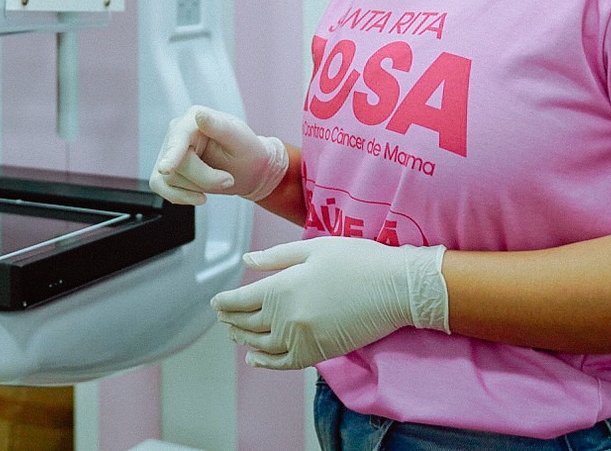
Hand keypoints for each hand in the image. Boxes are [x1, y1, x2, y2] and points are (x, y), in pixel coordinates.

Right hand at [149, 105, 288, 205]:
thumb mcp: (240, 139)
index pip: (178, 138)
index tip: (166, 169)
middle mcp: (177, 132)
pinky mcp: (165, 171)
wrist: (248, 170)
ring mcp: (168, 152)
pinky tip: (199, 196)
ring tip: (218, 180)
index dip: (172, 155)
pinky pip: (162, 188)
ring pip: (169, 179)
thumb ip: (219, 127)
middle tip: (228, 179)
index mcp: (194, 118)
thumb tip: (200, 115)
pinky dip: (182, 197)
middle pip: (176, 165)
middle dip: (205, 179)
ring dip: (197, 188)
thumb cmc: (247, 152)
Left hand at [210, 236, 448, 368]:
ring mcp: (301, 338)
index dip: (225, 302)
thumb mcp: (313, 248)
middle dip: (231, 319)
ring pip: (261, 344)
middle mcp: (286, 316)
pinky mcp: (318, 353)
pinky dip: (265, 362)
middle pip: (247, 322)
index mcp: (282, 287)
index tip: (215, 302)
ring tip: (234, 333)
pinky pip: (283, 363)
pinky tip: (255, 358)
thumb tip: (246, 261)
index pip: (241, 300)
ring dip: (243, 339)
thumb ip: (276, 257)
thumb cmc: (357, 261)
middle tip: (223, 317)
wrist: (395, 288)